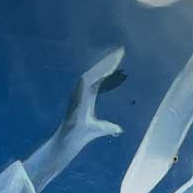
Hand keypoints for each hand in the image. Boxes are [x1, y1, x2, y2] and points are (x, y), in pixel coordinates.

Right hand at [24, 47, 125, 192]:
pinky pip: (87, 81)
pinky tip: (107, 69)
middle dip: (109, 62)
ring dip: (104, 65)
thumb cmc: (82, 135)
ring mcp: (79, 92)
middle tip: (121, 51)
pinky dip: (96, 74)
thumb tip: (119, 129)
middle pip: (98, 72)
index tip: (119, 60)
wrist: (71, 140)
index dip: (109, 69)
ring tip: (116, 57)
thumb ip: (108, 127)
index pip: (101, 79)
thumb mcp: (101, 129)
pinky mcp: (77, 96)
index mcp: (89, 96)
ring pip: (93, 73)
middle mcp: (84, 92)